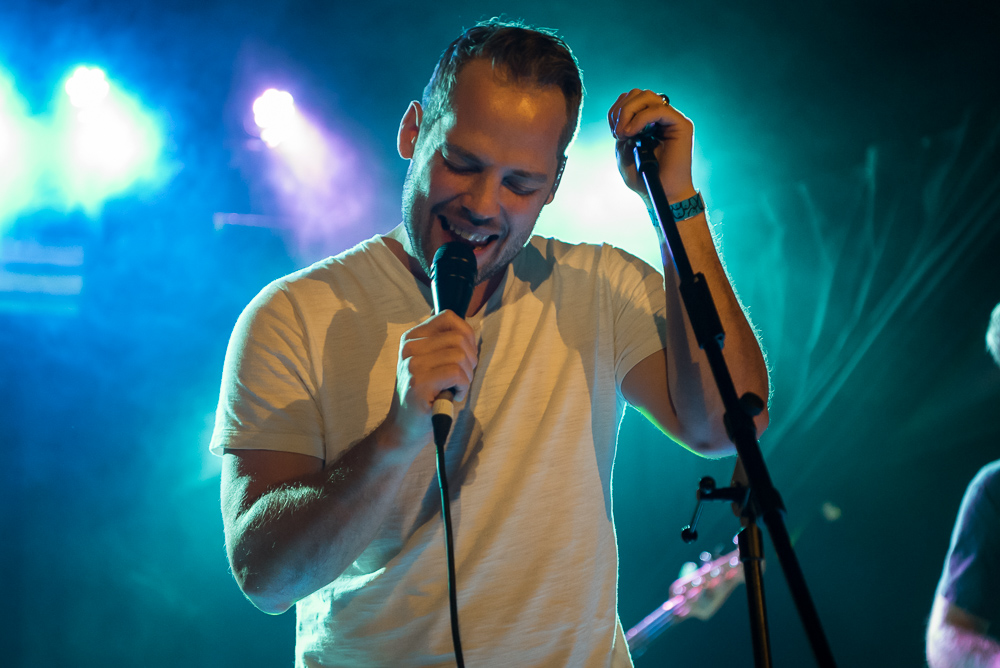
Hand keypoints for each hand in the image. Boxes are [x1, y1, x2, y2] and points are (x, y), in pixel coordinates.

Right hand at [391, 310, 477, 442]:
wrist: (404, 429)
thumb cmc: (425, 396)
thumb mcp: (430, 363)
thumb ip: (443, 343)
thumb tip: (466, 328)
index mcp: (412, 338)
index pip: (448, 317)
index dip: (466, 334)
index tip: (465, 355)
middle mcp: (409, 347)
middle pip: (458, 338)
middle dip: (470, 359)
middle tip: (461, 378)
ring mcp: (412, 365)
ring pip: (459, 356)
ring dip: (467, 376)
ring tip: (456, 388)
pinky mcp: (418, 383)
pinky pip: (456, 373)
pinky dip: (463, 386)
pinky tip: (453, 396)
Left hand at [608, 89, 695, 204]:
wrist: (662, 195)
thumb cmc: (644, 179)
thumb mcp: (623, 152)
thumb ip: (621, 131)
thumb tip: (622, 114)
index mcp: (647, 121)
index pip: (630, 99)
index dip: (616, 111)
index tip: (614, 133)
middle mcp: (661, 117)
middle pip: (638, 93)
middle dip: (621, 110)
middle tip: (617, 133)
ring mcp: (671, 119)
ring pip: (648, 96)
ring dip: (629, 112)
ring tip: (624, 134)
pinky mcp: (681, 125)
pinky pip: (659, 110)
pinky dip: (641, 119)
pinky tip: (632, 133)